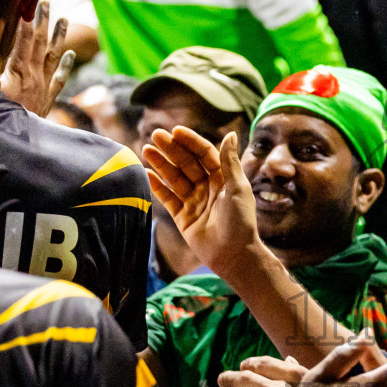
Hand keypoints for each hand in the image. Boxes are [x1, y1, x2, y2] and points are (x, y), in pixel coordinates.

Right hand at [0, 0, 73, 116]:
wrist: (16, 144)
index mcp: (19, 70)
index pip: (25, 38)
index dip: (26, 18)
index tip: (28, 1)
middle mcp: (35, 76)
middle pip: (41, 42)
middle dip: (43, 20)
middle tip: (46, 2)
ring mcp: (44, 87)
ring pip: (54, 56)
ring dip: (58, 37)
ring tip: (64, 19)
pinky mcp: (47, 99)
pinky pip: (60, 79)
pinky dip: (66, 65)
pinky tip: (70, 54)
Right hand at [143, 126, 260, 275]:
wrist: (234, 255)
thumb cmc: (240, 221)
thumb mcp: (238, 188)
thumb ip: (229, 162)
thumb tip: (231, 134)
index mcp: (223, 178)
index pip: (204, 154)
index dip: (191, 142)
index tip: (176, 131)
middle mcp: (207, 187)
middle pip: (186, 163)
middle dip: (172, 149)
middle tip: (156, 135)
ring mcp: (193, 201)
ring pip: (175, 178)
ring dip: (161, 164)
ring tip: (147, 149)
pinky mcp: (182, 217)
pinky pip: (167, 198)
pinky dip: (157, 186)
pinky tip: (146, 173)